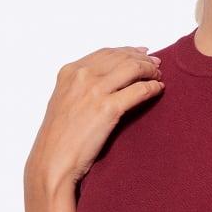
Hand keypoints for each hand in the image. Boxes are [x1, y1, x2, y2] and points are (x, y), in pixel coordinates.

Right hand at [25, 45, 163, 190]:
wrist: (53, 160)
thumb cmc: (59, 137)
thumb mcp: (64, 101)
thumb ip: (80, 86)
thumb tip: (105, 79)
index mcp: (69, 72)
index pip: (106, 53)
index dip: (127, 51)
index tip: (141, 53)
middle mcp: (81, 76)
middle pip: (122, 57)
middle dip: (142, 59)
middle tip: (156, 64)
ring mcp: (95, 91)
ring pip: (133, 68)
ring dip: (150, 70)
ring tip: (158, 76)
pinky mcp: (109, 109)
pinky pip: (139, 90)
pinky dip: (152, 88)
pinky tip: (158, 89)